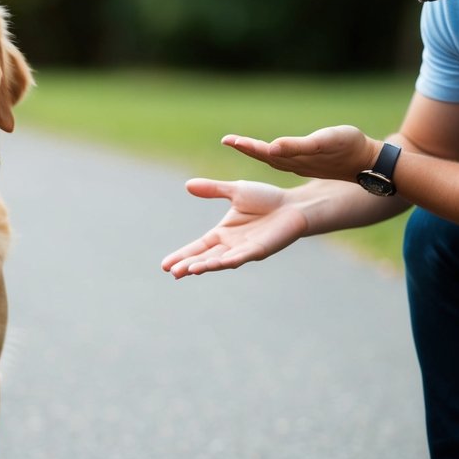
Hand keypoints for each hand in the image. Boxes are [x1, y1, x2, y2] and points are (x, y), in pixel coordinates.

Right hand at [160, 179, 308, 277]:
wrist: (294, 204)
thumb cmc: (267, 200)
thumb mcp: (235, 191)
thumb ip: (212, 190)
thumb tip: (187, 185)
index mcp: (223, 234)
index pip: (198, 247)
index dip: (182, 255)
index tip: (165, 265)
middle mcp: (231, 245)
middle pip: (204, 258)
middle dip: (188, 265)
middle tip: (172, 272)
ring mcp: (244, 250)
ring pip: (219, 261)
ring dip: (204, 266)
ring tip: (188, 271)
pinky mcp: (259, 250)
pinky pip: (241, 257)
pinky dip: (228, 261)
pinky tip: (216, 264)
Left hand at [225, 125, 378, 181]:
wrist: (370, 163)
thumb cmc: (349, 148)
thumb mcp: (323, 143)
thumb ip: (296, 146)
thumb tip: (271, 146)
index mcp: (294, 160)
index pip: (264, 152)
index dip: (247, 147)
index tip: (229, 140)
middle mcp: (295, 164)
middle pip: (265, 155)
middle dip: (247, 148)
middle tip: (228, 140)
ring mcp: (303, 164)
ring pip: (274, 157)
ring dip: (256, 151)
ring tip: (240, 144)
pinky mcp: (311, 162)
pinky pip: (285, 157)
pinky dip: (272, 153)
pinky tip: (270, 151)